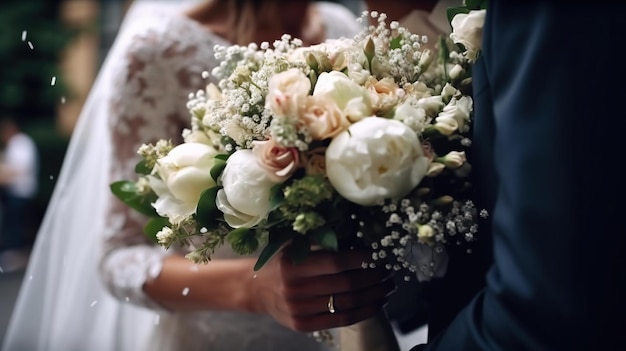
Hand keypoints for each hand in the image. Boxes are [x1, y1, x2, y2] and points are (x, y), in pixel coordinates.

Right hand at [247, 247, 395, 331]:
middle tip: (390, 271)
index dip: (362, 259)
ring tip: (388, 287)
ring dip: (375, 295)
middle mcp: (295, 289)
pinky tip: (377, 303)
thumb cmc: (283, 263)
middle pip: (346, 285)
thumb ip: (323, 243)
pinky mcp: (304, 325)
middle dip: (374, 277)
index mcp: (293, 265)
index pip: (336, 263)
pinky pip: (342, 320)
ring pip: (348, 304)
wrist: (256, 289)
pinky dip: (365, 311)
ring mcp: (299, 310)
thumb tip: (362, 238)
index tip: (378, 254)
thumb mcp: (295, 246)